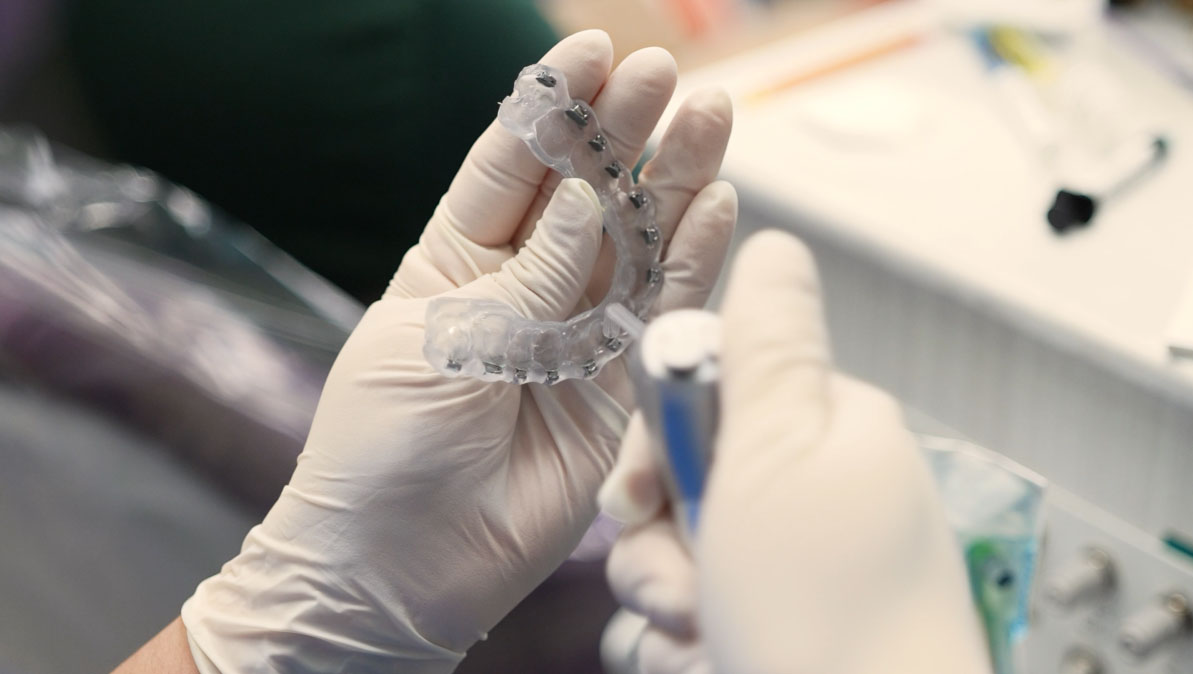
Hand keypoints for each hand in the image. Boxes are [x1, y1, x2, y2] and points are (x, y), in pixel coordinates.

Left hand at [180, 30, 736, 672]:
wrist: (402, 567)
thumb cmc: (383, 450)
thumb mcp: (439, 343)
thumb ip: (524, 276)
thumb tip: (586, 201)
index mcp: (455, 262)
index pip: (511, 165)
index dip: (553, 109)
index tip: (592, 53)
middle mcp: (524, 288)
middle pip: (586, 194)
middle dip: (625, 133)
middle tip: (668, 77)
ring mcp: (574, 335)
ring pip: (636, 245)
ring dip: (674, 183)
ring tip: (713, 119)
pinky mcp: (617, 387)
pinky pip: (660, 315)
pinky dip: (693, 263)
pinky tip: (719, 208)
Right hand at [600, 231, 991, 673]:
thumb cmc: (832, 617)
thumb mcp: (784, 455)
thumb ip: (767, 347)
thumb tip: (775, 247)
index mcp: (826, 428)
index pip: (706, 392)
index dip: (657, 441)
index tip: (640, 490)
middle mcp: (812, 488)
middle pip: (681, 476)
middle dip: (660, 534)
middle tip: (686, 577)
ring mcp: (792, 558)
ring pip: (674, 547)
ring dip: (665, 592)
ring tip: (706, 631)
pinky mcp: (770, 616)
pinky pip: (688, 605)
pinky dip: (681, 636)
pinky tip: (710, 654)